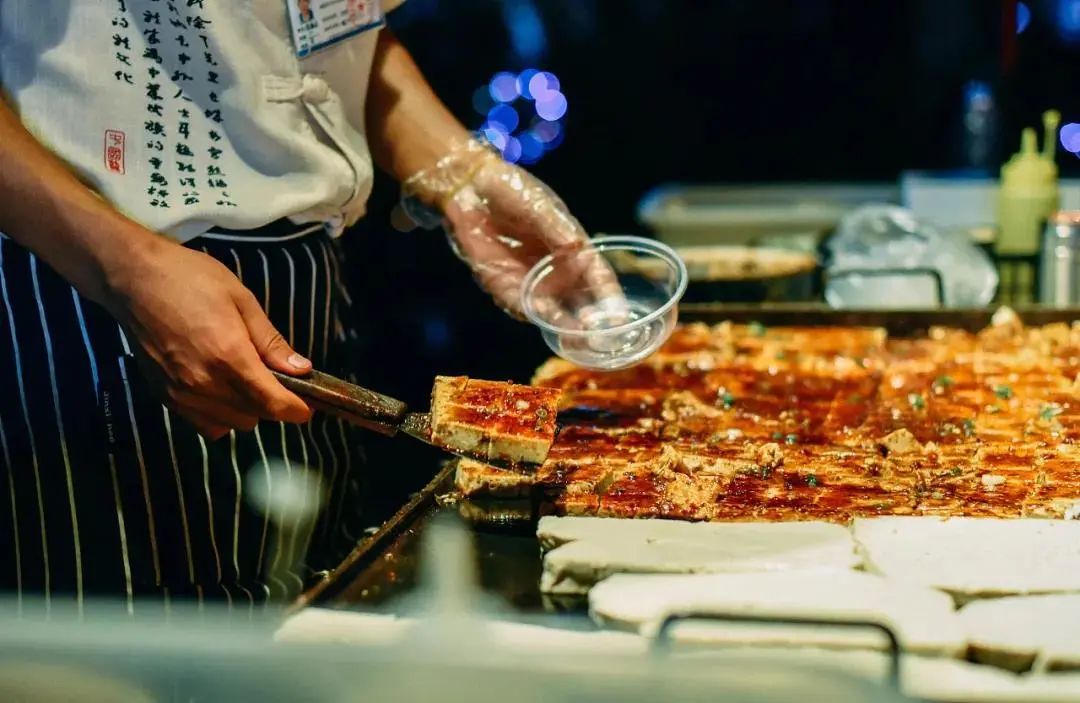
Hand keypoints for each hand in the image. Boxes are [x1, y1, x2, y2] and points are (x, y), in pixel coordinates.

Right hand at [104, 238, 312, 439]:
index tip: (307, 407)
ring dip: (246, 410)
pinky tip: (221, 388)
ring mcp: (181, 394)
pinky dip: (220, 414)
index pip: (273, 404)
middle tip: (273, 377)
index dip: (296, 410)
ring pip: (230, 424)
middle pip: (255, 417)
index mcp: (229, 357)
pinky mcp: (165, 397)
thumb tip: (302, 370)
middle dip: (272, 403)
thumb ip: (271, 342)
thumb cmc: (190, 279)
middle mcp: (204, 384)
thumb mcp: (242, 301)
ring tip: (244, 380)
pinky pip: (203, 423)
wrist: (132, 278)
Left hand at [404, 140, 621, 319]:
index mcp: (574, 250)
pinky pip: (522, 307)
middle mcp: (557, 272)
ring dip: (565, 327)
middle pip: (580, 304)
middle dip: (591, 324)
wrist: (470, 189)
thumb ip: (555, 227)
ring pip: (554, 313)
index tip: (620, 318)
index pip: (598, 278)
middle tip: (599, 339)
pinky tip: (544, 320)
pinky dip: (533, 315)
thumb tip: (576, 245)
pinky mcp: (505, 286)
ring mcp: (532, 282)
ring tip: (576, 338)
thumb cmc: (512, 191)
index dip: (611, 298)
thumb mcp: (538, 205)